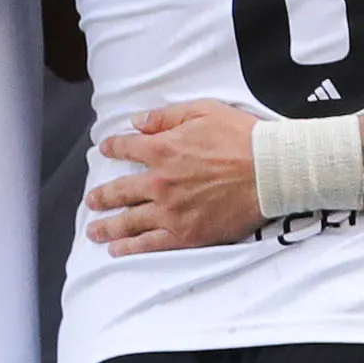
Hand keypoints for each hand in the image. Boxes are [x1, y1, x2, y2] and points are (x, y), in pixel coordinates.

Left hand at [86, 100, 266, 252]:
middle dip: (102, 196)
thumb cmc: (242, 138)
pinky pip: (151, 244)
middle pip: (120, 191)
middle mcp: (160, 183)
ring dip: (108, 226)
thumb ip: (166, 117)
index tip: (104, 150)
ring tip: (94, 231)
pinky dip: (131, 248)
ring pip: (129, 222)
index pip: (126, 148)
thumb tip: (137, 121)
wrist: (271, 172)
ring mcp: (171, 211)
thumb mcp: (203, 112)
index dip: (112, 148)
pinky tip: (117, 251)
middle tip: (92, 201)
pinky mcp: (187, 234)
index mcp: (163, 150)